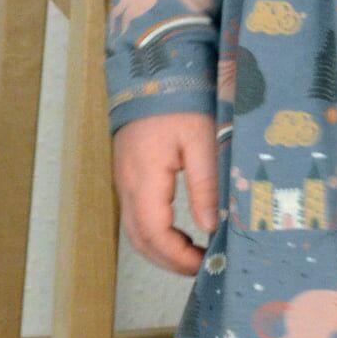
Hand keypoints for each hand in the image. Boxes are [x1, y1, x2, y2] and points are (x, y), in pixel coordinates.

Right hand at [112, 113, 218, 275]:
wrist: (152, 69)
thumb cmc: (180, 99)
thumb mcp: (202, 139)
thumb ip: (205, 184)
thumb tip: (211, 226)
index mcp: (143, 178)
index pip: (153, 234)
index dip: (177, 257)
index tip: (205, 264)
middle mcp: (127, 184)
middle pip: (140, 239)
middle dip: (169, 261)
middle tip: (202, 268)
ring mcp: (124, 179)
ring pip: (135, 230)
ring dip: (161, 250)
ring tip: (194, 256)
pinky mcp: (130, 174)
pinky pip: (137, 215)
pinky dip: (156, 233)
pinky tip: (181, 234)